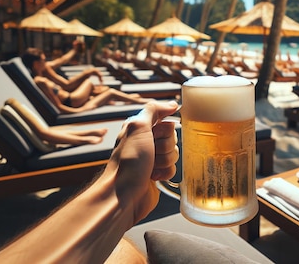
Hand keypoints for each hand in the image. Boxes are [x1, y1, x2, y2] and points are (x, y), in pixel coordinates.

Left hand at [103, 101, 178, 222]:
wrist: (124, 195)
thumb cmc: (128, 162)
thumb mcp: (138, 127)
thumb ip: (153, 110)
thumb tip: (172, 104)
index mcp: (140, 128)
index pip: (166, 120)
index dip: (164, 130)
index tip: (154, 136)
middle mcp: (146, 142)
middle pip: (173, 137)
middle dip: (165, 147)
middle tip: (151, 154)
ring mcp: (152, 159)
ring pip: (175, 153)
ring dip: (165, 161)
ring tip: (150, 167)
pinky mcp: (158, 174)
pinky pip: (174, 169)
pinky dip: (165, 173)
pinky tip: (153, 177)